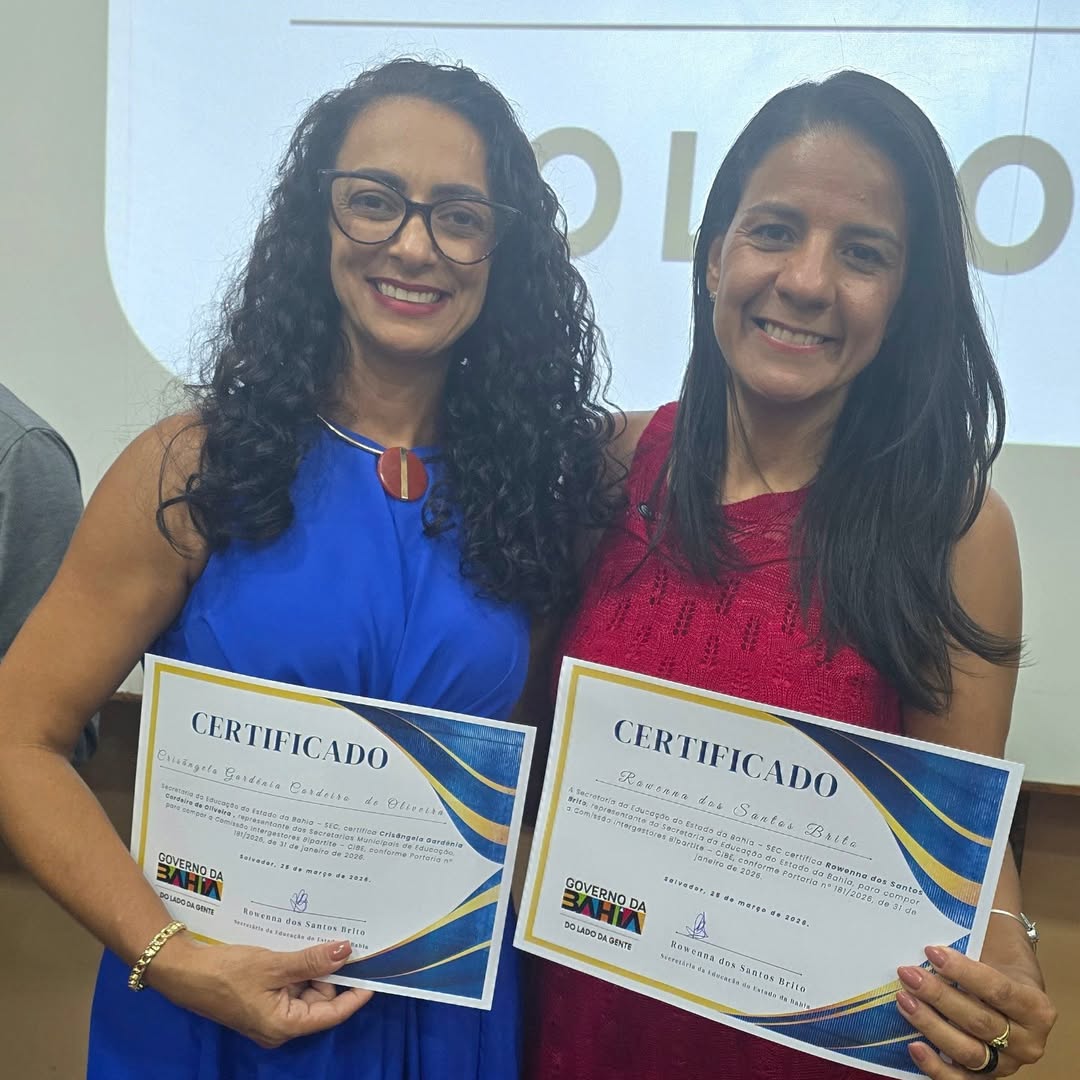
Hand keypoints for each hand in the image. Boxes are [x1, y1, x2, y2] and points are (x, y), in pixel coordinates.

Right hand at [148, 933, 372, 1047]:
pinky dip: (296, 965)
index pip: (332, 1013)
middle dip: (327, 971)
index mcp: (285, 1026)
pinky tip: (295, 944)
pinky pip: (290, 982)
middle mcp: (281, 1024)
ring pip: (306, 987)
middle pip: (320, 998)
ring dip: (310, 965)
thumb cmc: (226, 972)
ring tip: (311, 937)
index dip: (356, 994)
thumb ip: (311, 961)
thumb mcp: (274, 964)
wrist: (184, 970)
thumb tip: (346, 952)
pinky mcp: (262, 998)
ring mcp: (271, 1012)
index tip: (375, 974)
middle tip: (338, 938)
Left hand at [895, 945, 1055, 1076]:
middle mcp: (1028, 1041)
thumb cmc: (996, 960)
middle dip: (939, 996)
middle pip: (979, 1021)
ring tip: (904, 1000)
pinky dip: (936, 1067)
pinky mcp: (986, 1077)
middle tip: (908, 974)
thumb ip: (969, 946)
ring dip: (931, 1026)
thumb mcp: (994, 950)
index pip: (998, 989)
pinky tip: (914, 1046)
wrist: (1007, 981)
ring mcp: (1008, 1064)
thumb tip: (928, 934)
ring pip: (969, 1051)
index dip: (964, 972)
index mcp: (1036, 1007)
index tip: (932, 952)